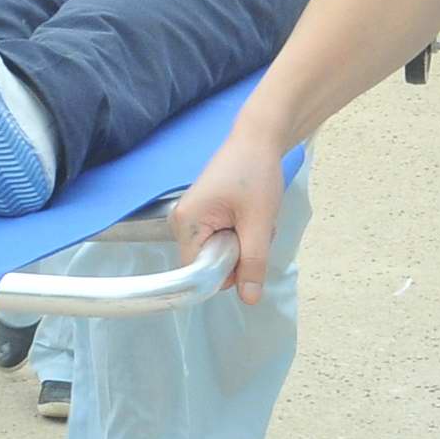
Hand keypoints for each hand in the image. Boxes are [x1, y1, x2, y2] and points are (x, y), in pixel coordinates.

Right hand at [170, 129, 290, 302]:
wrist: (258, 139)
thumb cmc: (256, 173)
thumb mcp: (259, 222)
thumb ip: (253, 262)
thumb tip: (249, 299)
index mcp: (186, 223)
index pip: (198, 271)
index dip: (225, 273)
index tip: (249, 256)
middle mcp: (181, 222)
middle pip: (208, 262)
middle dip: (238, 255)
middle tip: (256, 230)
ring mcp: (192, 218)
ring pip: (218, 252)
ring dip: (242, 244)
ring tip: (255, 219)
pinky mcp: (203, 214)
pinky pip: (220, 239)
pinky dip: (240, 234)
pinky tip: (251, 216)